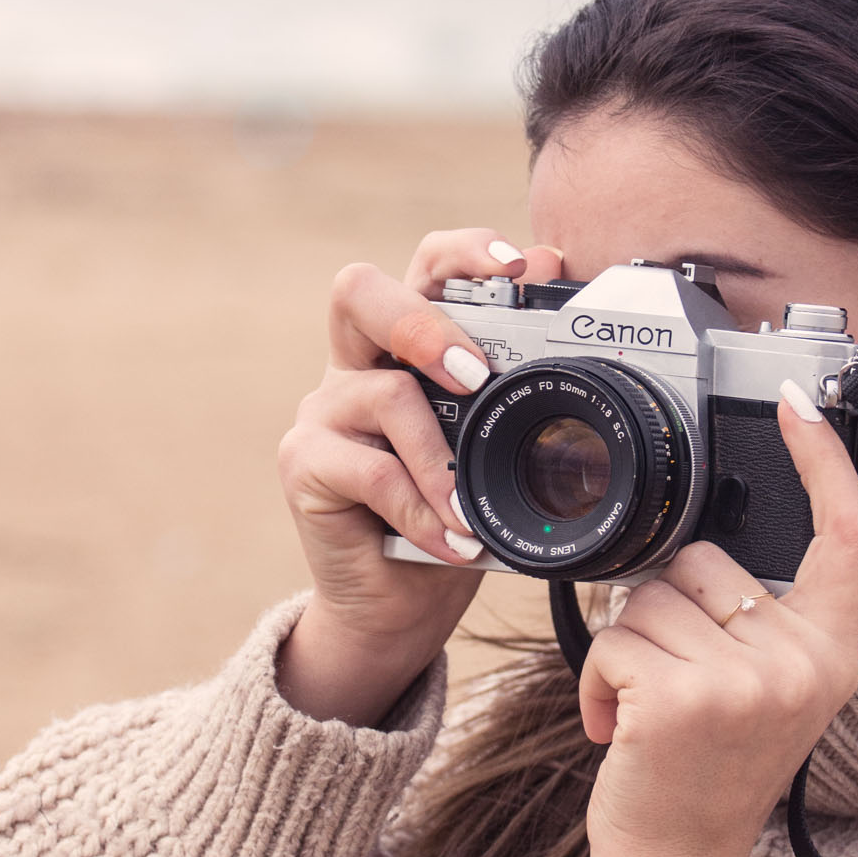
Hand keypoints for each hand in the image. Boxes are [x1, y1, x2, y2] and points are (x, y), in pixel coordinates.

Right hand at [275, 229, 563, 718]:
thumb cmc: (454, 517)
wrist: (400, 605)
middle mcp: (357, 366)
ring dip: (441, 458)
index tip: (518, 265)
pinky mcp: (303, 465)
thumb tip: (554, 295)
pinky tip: (451, 540)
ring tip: (471, 509)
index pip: (424, 268)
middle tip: (477, 375)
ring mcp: (324, 412)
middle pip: (361, 291)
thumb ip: (516, 382)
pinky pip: (370, 471)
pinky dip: (421, 509)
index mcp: (406, 348)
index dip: (462, 251)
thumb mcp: (497, 450)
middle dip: (426, 323)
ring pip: (382, 392)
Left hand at [570, 382, 857, 856]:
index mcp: (833, 654)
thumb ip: (762, 619)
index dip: (826, 463)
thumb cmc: (706, 771)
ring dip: (628, 651)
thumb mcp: (768, 691)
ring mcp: (747, 683)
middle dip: (667, 609)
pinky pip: (615, 640)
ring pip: (649, 600)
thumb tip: (708, 551)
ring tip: (651, 713)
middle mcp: (803, 665)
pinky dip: (599, 681)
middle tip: (679, 686)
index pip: (849, 536)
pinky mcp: (684, 698)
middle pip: (706, 561)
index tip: (800, 405)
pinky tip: (620, 729)